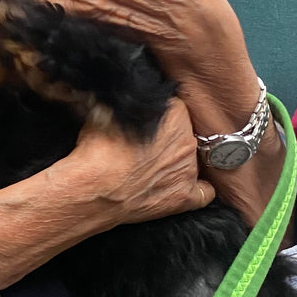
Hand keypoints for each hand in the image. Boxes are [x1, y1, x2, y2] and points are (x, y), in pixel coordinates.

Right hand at [50, 98, 214, 231]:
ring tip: (152, 166)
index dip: (158, 113)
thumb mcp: (106, 109)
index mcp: (175, 114)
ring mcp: (188, 171)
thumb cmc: (97, 150)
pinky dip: (195, 189)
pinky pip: (203, 192)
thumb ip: (125, 102)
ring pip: (193, 158)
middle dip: (167, 136)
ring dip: (177, 160)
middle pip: (185, 132)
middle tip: (145, 143)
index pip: (175, 105)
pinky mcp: (183, 197)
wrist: (93, 189)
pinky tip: (176, 186)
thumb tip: (120, 98)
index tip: (146, 120)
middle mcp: (187, 141)